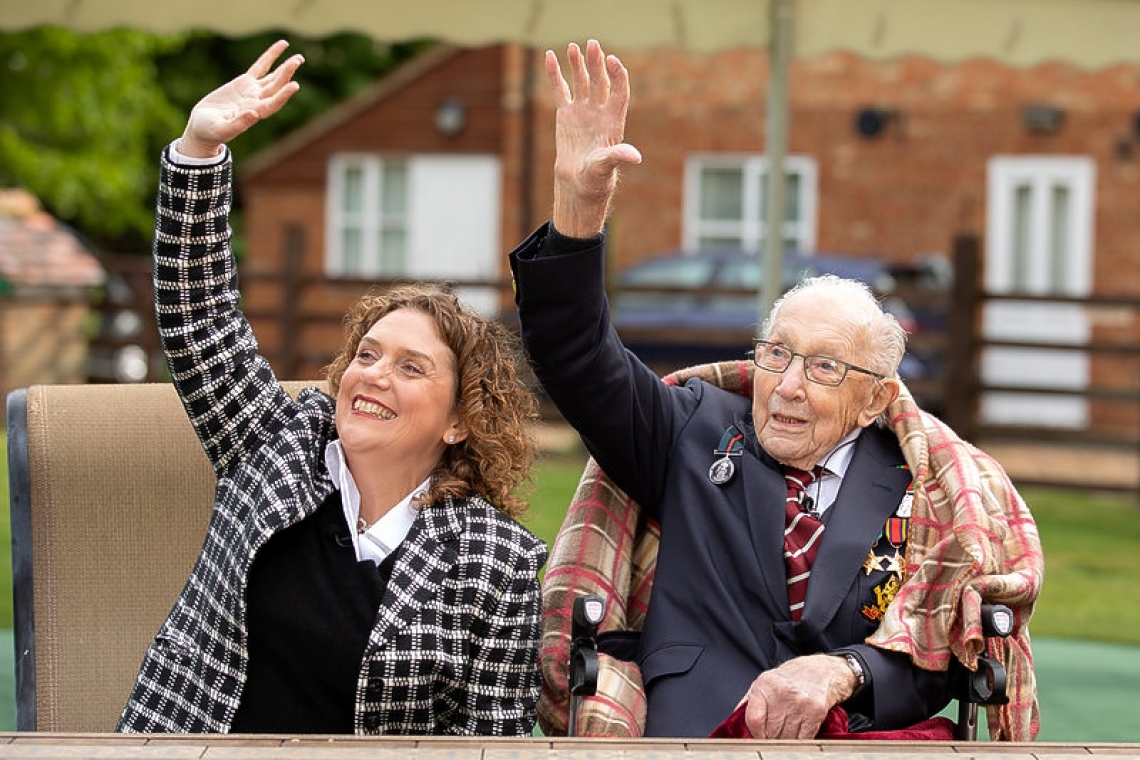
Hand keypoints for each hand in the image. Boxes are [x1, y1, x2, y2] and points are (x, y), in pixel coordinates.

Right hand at [178, 39, 303, 158]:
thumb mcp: (221, 130)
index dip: (283, 95)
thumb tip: (253, 114)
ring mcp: (253, 92)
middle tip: (298, 60)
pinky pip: (260, 67)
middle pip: (276, 86)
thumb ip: (238, 124)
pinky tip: (282, 46)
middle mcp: (257, 102)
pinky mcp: (245, 83)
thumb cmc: (210, 132)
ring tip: (298, 58)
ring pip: (272, 77)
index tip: (294, 85)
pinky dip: (270, 56)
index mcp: (254, 113)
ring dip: (285, 68)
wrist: (203, 127)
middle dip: (286, 73)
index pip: (273, 103)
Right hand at [545, 39, 641, 237]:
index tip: (612, 61)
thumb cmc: (596, 178)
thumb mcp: (606, 167)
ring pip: (582, 81)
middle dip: (597, 63)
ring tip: (573, 47)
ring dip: (578, 64)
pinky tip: (549, 57)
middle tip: (592, 45)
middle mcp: (600, 112)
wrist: (578, 183)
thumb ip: (618, 156)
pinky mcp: (566, 114)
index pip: (619, 92)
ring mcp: (583, 111)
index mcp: (614, 121)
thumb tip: (635, 156)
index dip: (617, 75)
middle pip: (600, 82)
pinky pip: (560, 90)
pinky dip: (555, 74)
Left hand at [741, 654, 857, 738]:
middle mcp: (782, 693)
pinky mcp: (816, 712)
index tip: (757, 736)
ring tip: (784, 733)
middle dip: (769, 737)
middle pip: (770, 732)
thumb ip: (749, 703)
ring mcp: (800, 703)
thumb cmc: (788, 679)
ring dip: (784, 740)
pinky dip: (798, 741)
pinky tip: (796, 733)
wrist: (819, 671)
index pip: (754, 720)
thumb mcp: (764, 683)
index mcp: (765, 685)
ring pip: (786, 738)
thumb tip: (734, 722)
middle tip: (771, 735)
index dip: (754, 733)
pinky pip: (803, 739)